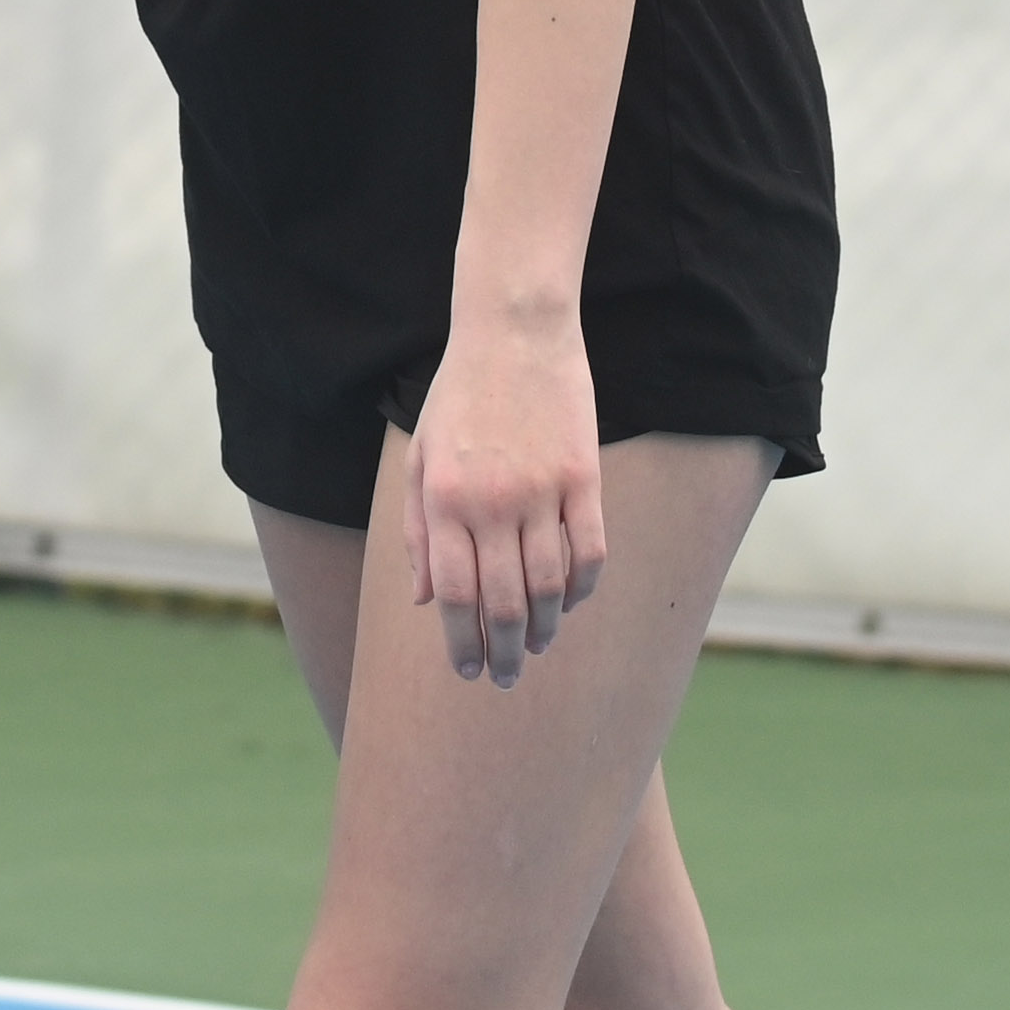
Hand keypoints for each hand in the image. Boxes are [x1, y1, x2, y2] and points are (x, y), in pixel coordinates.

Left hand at [406, 313, 606, 685]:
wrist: (513, 332)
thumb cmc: (458, 397)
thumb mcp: (421, 460)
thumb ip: (419, 533)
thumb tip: (425, 602)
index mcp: (445, 501)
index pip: (455, 597)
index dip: (462, 643)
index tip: (468, 671)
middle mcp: (492, 503)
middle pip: (505, 604)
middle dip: (506, 653)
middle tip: (508, 678)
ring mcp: (542, 491)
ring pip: (551, 586)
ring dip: (547, 628)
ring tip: (540, 646)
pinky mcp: (583, 477)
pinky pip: (591, 551)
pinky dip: (584, 587)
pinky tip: (573, 602)